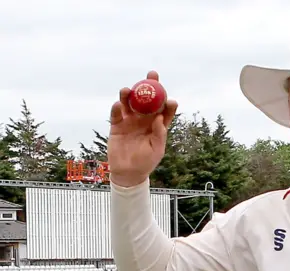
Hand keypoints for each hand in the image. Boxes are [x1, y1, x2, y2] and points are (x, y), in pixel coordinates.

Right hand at [107, 71, 177, 186]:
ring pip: (130, 103)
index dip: (168, 102)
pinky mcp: (117, 125)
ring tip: (128, 89)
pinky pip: (116, 114)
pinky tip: (118, 104)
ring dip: (129, 94)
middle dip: (150, 86)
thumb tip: (160, 118)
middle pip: (148, 100)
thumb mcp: (156, 150)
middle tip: (152, 75)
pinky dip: (116, 108)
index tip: (170, 99)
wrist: (128, 173)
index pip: (164, 110)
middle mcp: (144, 119)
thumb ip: (159, 134)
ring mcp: (130, 121)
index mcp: (157, 125)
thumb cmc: (146, 162)